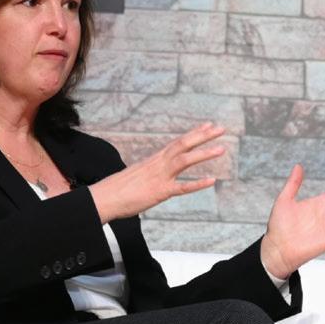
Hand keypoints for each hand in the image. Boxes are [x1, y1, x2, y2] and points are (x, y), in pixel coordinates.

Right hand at [88, 123, 225, 221]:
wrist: (102, 198)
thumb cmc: (118, 189)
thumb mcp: (138, 175)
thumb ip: (152, 171)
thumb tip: (157, 172)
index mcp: (154, 160)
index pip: (177, 142)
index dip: (194, 133)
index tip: (209, 125)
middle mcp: (158, 164)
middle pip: (183, 144)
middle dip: (203, 136)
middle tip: (222, 128)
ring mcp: (159, 177)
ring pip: (184, 161)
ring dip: (204, 153)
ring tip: (222, 148)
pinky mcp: (159, 192)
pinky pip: (182, 187)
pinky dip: (197, 184)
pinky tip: (212, 180)